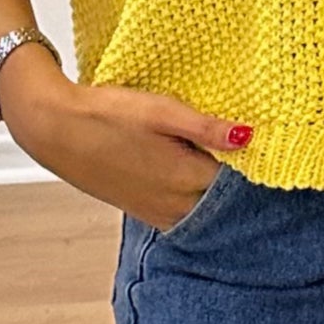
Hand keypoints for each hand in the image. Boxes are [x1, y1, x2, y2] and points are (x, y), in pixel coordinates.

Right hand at [0, 49, 250, 229]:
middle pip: (224, 202)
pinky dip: (195, 199)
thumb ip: (206, 128)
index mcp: (186, 179)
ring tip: (223, 166)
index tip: (269, 149)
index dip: (256, 166)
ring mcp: (158, 212)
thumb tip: (249, 137)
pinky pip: (182, 212)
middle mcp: (175, 205)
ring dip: (216, 194)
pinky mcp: (143, 211)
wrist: (54, 129)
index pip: (239, 184)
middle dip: (240, 185)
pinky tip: (192, 176)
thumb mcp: (161, 111)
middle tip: (253, 158)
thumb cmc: (105, 115)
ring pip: (203, 211)